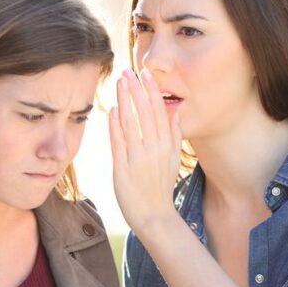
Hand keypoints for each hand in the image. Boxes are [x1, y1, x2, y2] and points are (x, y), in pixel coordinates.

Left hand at [108, 68, 181, 235]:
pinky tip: (111, 109)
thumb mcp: (174, 159)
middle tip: (128, 71)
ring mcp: (138, 158)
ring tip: (119, 83)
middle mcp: (154, 148)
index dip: (151, 90)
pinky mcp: (122, 168)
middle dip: (136, 89)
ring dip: (125, 101)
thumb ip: (175, 135)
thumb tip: (176, 112)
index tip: (145, 74)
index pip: (159, 111)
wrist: (154, 215)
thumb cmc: (161, 187)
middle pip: (145, 112)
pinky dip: (115, 124)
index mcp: (167, 144)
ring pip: (131, 122)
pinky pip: (118, 142)